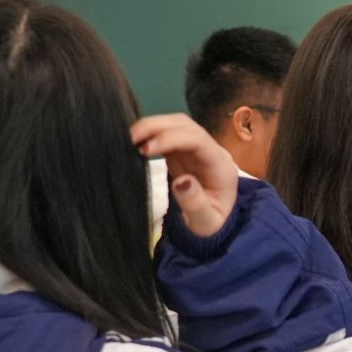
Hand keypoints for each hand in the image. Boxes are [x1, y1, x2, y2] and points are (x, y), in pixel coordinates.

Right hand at [132, 114, 237, 237]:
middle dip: (158, 126)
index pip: (198, 140)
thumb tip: (182, 182)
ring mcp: (198, 150)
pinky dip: (152, 135)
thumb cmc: (210, 225)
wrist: (213, 226)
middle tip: (131, 139)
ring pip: (176, 125)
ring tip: (130, 139)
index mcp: (221, 166)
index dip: (172, 138)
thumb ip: (195, 204)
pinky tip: (136, 143)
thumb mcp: (206, 223)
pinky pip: (169, 135)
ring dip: (153, 127)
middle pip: (186, 125)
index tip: (146, 149)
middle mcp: (212, 152)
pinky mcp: (185, 153)